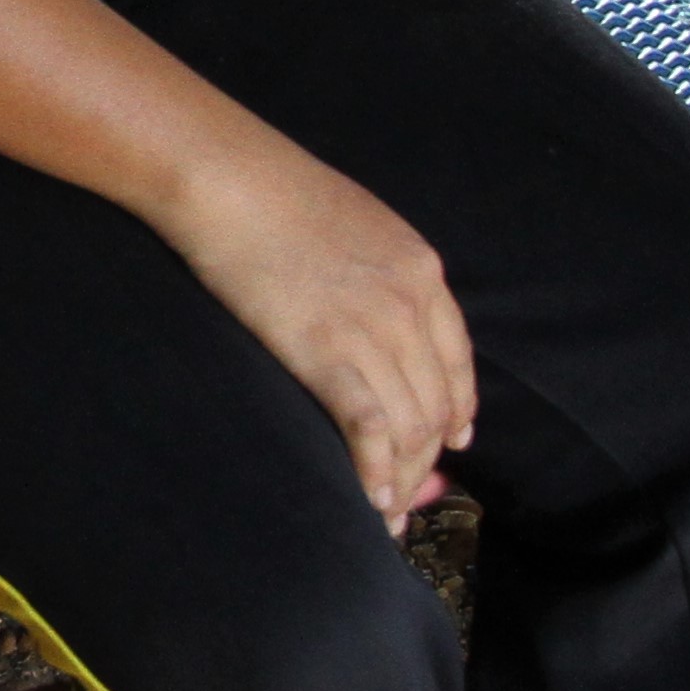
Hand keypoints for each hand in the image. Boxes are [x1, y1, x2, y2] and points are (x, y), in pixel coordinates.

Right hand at [143, 141, 479, 534]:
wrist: (231, 178)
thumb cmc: (273, 190)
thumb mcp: (355, 221)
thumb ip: (377, 267)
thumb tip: (369, 304)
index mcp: (422, 270)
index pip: (458, 360)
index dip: (458, 410)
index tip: (452, 441)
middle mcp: (411, 304)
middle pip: (436, 402)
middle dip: (426, 458)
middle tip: (409, 494)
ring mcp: (373, 330)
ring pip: (410, 424)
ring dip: (402, 476)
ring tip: (386, 512)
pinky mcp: (327, 353)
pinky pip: (370, 428)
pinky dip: (375, 470)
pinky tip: (371, 499)